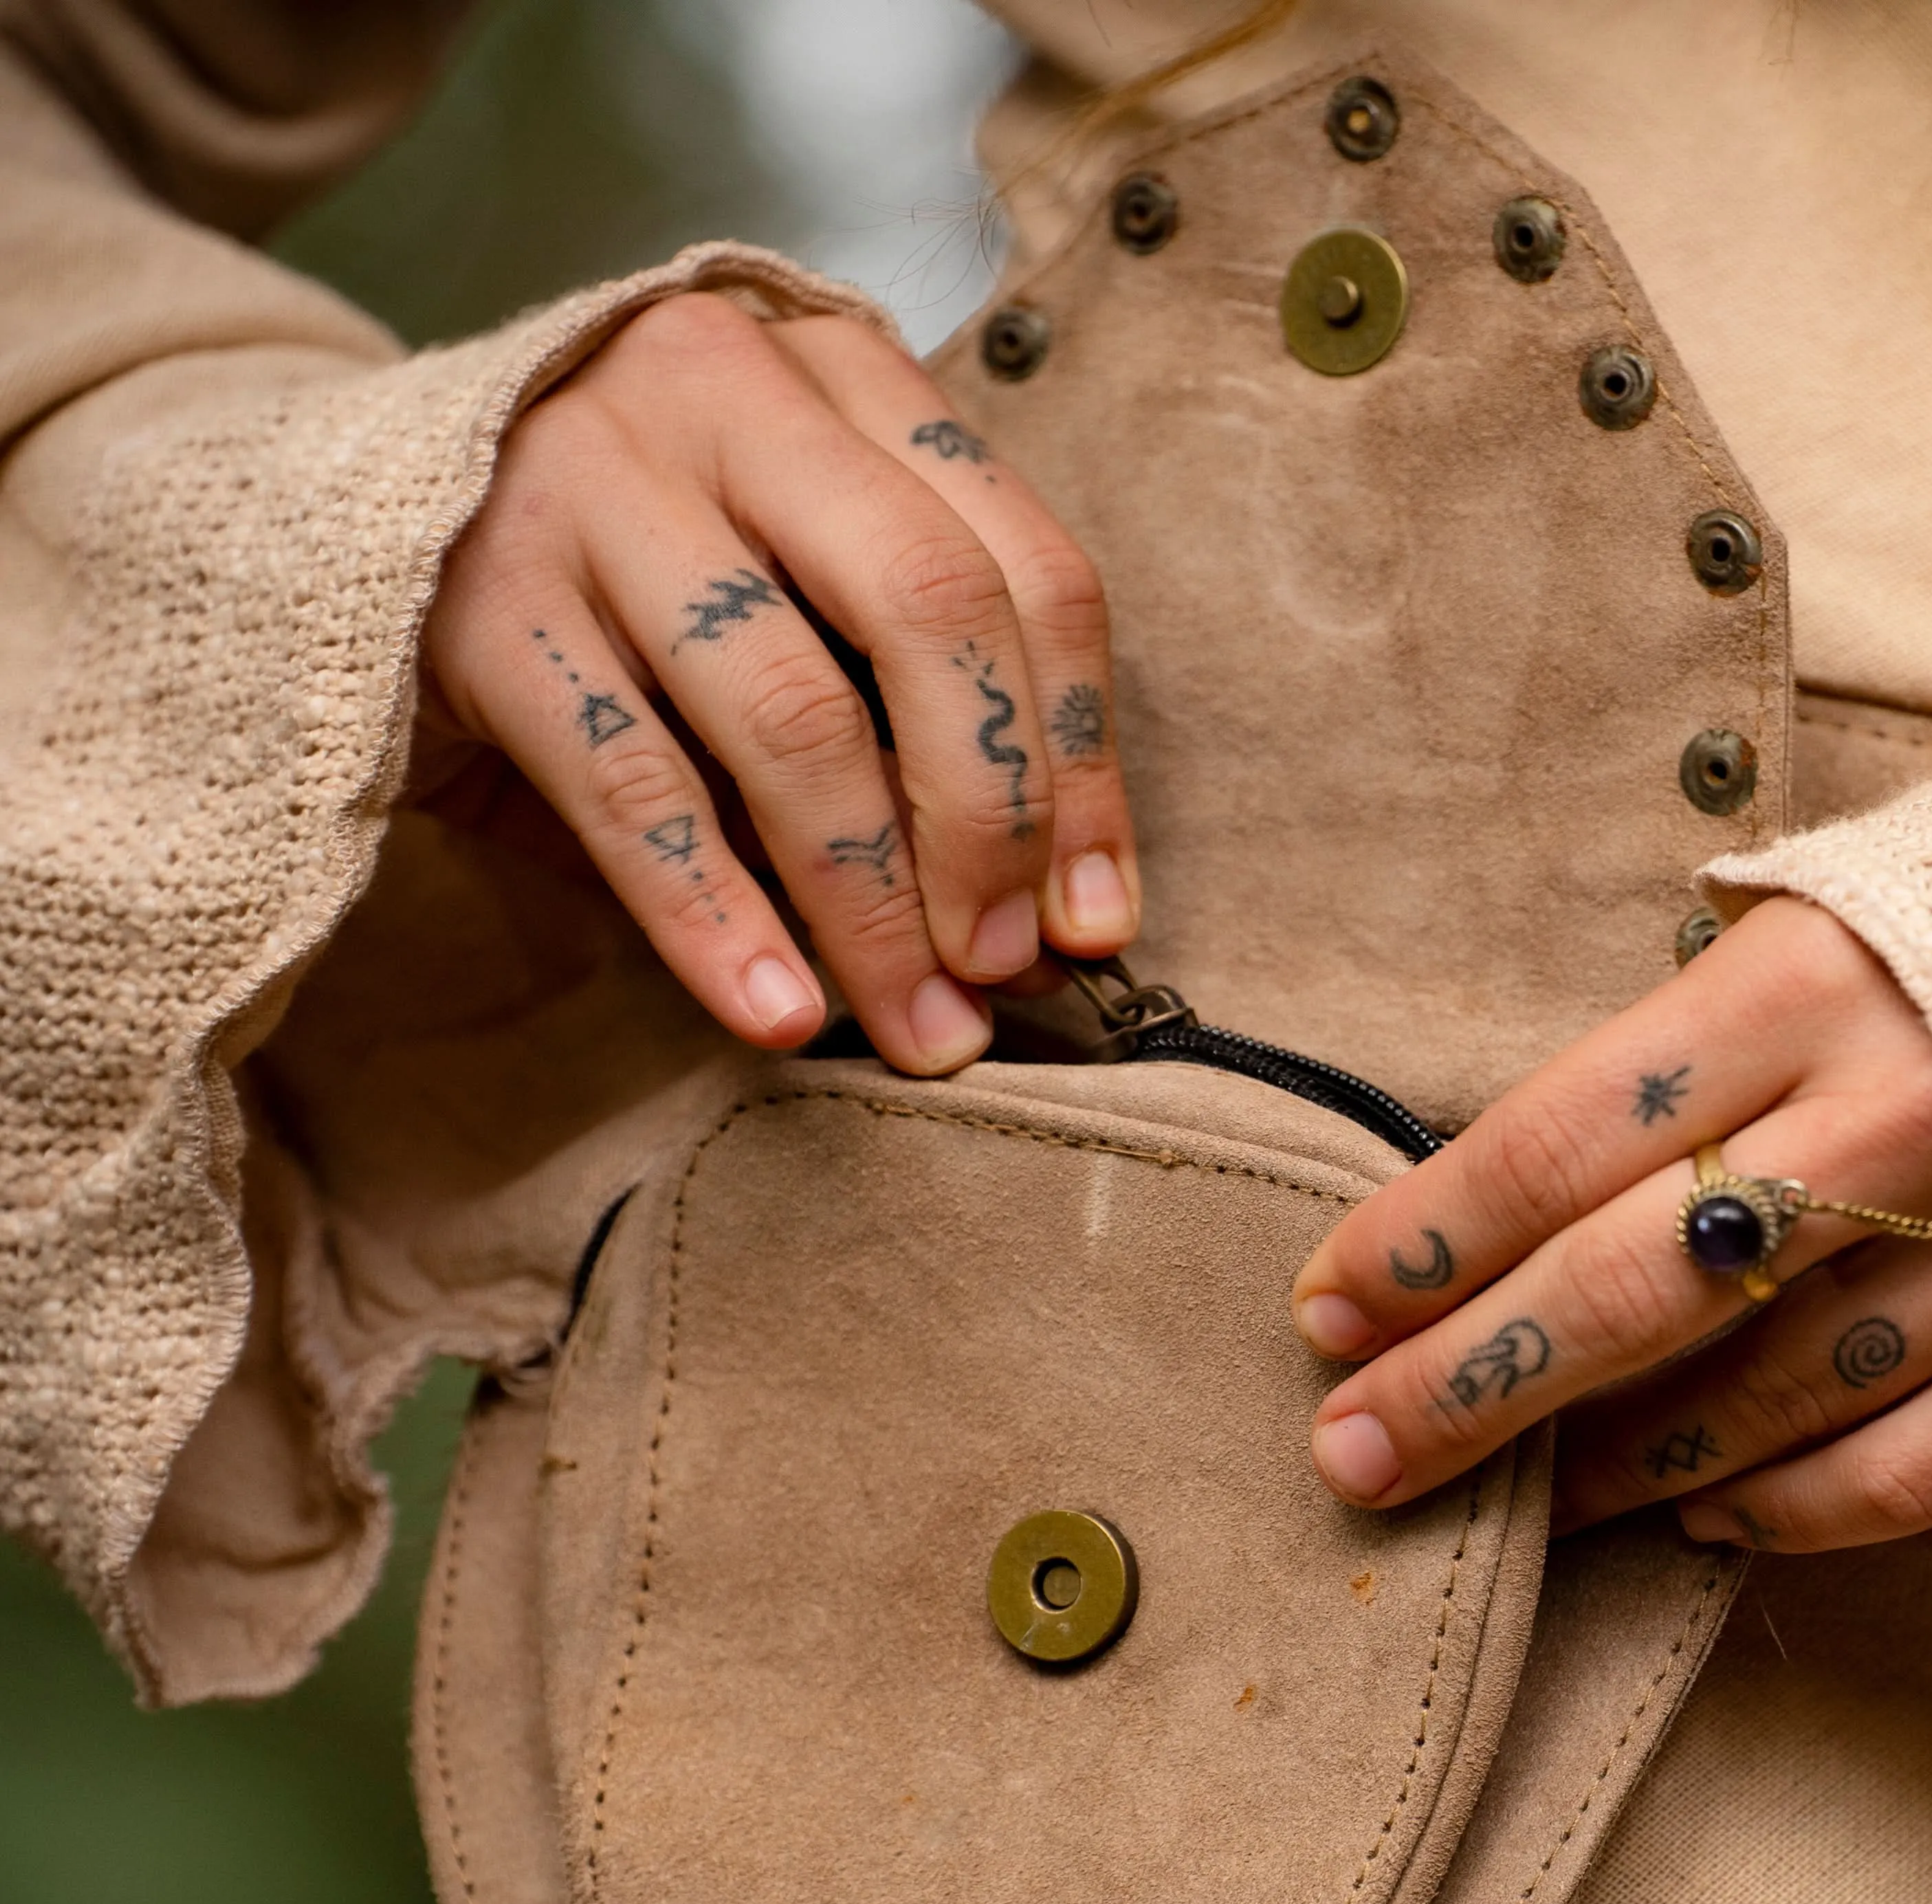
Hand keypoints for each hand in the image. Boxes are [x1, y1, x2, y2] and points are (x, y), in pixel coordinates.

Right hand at [418, 292, 1137, 1071]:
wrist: (356, 518)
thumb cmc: (646, 575)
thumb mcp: (801, 584)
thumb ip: (919, 707)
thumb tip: (1054, 918)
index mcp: (847, 376)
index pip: (1029, 570)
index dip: (1082, 758)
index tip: (1099, 914)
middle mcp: (727, 395)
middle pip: (931, 616)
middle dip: (989, 822)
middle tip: (1004, 970)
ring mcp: (591, 482)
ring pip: (791, 712)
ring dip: (868, 901)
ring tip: (916, 1023)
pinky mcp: (479, 599)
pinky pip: (632, 786)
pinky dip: (715, 916)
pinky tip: (777, 1013)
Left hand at [1286, 899, 1931, 1551]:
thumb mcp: (1878, 892)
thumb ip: (1725, 1013)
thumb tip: (1552, 1158)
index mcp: (1818, 979)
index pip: (1556, 1138)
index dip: (1420, 1240)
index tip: (1323, 1310)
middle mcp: (1899, 1119)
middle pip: (1624, 1287)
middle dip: (1463, 1388)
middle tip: (1350, 1459)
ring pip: (1756, 1399)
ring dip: (1613, 1464)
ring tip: (1521, 1501)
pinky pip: (1912, 1467)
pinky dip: (1794, 1511)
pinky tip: (1709, 1518)